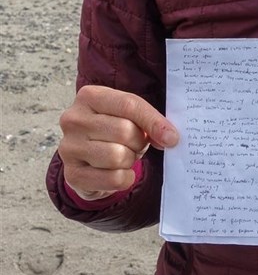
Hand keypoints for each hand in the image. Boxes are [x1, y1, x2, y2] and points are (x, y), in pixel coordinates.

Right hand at [58, 85, 178, 200]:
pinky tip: (119, 172)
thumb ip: (148, 120)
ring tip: (125, 156)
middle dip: (139, 142)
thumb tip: (169, 137)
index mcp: (89, 96)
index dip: (154, 121)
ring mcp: (69, 147)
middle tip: (137, 145)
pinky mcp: (71, 174)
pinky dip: (124, 178)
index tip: (172, 137)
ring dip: (130, 160)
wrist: (88, 158)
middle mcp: (73, 119)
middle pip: (124, 131)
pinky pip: (112, 179)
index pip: (129, 104)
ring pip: (117, 156)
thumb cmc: (112, 130)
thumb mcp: (127, 115)